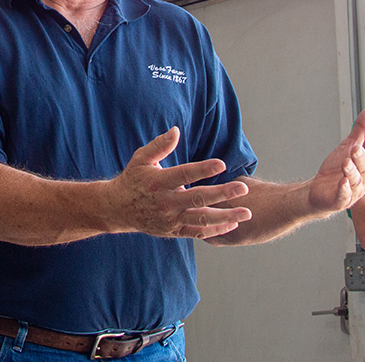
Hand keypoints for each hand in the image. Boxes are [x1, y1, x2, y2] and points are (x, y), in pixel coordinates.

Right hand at [109, 127, 252, 239]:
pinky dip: (216, 230)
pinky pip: (197, 233)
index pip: (184, 174)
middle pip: (197, 198)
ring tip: (246, 212)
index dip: (203, 169)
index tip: (222, 164)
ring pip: (201, 220)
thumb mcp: (141, 158)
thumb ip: (159, 145)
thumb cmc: (134, 178)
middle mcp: (166, 202)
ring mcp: (171, 219)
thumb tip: (176, 130)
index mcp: (159, 182)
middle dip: (222, 193)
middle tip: (243, 188)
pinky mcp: (174, 231)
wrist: (118, 209)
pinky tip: (233, 223)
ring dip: (225, 217)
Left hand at [307, 106, 364, 212]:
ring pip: (356, 181)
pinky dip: (344, 189)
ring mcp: (353, 190)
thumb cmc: (337, 169)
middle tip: (356, 147)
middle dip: (361, 157)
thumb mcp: (348, 146)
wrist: (321, 190)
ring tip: (346, 162)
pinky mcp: (341, 200)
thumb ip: (361, 130)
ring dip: (352, 171)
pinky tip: (342, 182)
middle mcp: (364, 178)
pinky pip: (344, 195)